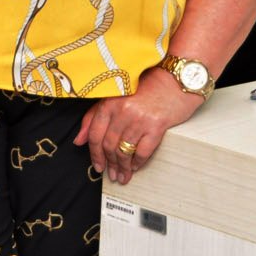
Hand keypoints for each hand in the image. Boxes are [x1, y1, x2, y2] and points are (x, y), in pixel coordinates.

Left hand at [76, 67, 202, 184]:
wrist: (176, 80)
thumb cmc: (147, 87)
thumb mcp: (116, 96)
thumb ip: (94, 115)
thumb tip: (79, 140)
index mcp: (109, 101)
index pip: (95, 134)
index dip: (94, 154)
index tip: (97, 166)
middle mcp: (122, 110)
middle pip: (109, 145)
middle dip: (109, 164)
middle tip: (111, 174)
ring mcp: (139, 118)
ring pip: (124, 151)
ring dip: (122, 167)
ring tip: (123, 176)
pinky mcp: (156, 126)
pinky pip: (143, 151)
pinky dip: (138, 162)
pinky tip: (136, 167)